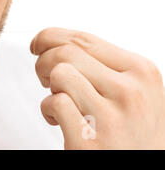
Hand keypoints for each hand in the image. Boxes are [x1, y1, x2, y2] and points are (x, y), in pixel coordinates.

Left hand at [31, 27, 164, 148]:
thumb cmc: (131, 132)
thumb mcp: (133, 91)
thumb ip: (104, 66)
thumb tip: (56, 41)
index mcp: (141, 71)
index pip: (84, 39)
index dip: (51, 37)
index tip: (37, 44)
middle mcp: (131, 91)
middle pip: (66, 53)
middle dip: (43, 62)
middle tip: (44, 79)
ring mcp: (112, 117)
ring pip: (59, 74)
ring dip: (49, 87)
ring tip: (60, 101)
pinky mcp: (89, 141)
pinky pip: (55, 103)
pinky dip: (47, 110)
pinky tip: (58, 121)